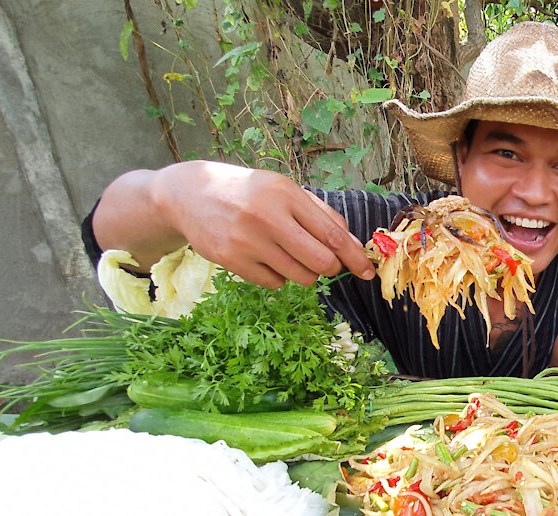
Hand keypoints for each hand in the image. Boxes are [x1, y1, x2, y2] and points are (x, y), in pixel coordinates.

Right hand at [150, 162, 375, 287]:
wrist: (190, 194)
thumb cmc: (248, 192)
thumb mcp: (283, 190)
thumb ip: (320, 214)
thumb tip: (352, 245)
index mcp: (285, 194)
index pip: (332, 234)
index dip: (354, 257)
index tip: (367, 272)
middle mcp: (267, 217)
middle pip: (321, 262)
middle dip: (330, 267)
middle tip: (323, 260)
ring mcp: (247, 241)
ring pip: (300, 277)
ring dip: (305, 272)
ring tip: (289, 253)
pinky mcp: (231, 260)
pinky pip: (274, 283)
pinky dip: (278, 276)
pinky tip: (264, 257)